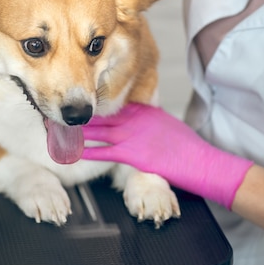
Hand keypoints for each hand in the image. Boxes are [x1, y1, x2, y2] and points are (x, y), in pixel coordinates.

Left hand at [82, 102, 252, 208]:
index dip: (96, 105)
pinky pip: (105, 151)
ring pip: (99, 131)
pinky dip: (90, 150)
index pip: (114, 104)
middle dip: (83, 116)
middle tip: (65, 114)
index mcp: (143, 111)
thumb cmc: (187, 146)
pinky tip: (77, 150)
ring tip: (63, 129)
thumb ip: (149, 119)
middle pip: (102, 116)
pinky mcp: (132, 154)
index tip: (82, 102)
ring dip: (81, 131)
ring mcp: (132, 136)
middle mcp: (135, 120)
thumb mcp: (166, 124)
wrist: (200, 161)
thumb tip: (140, 118)